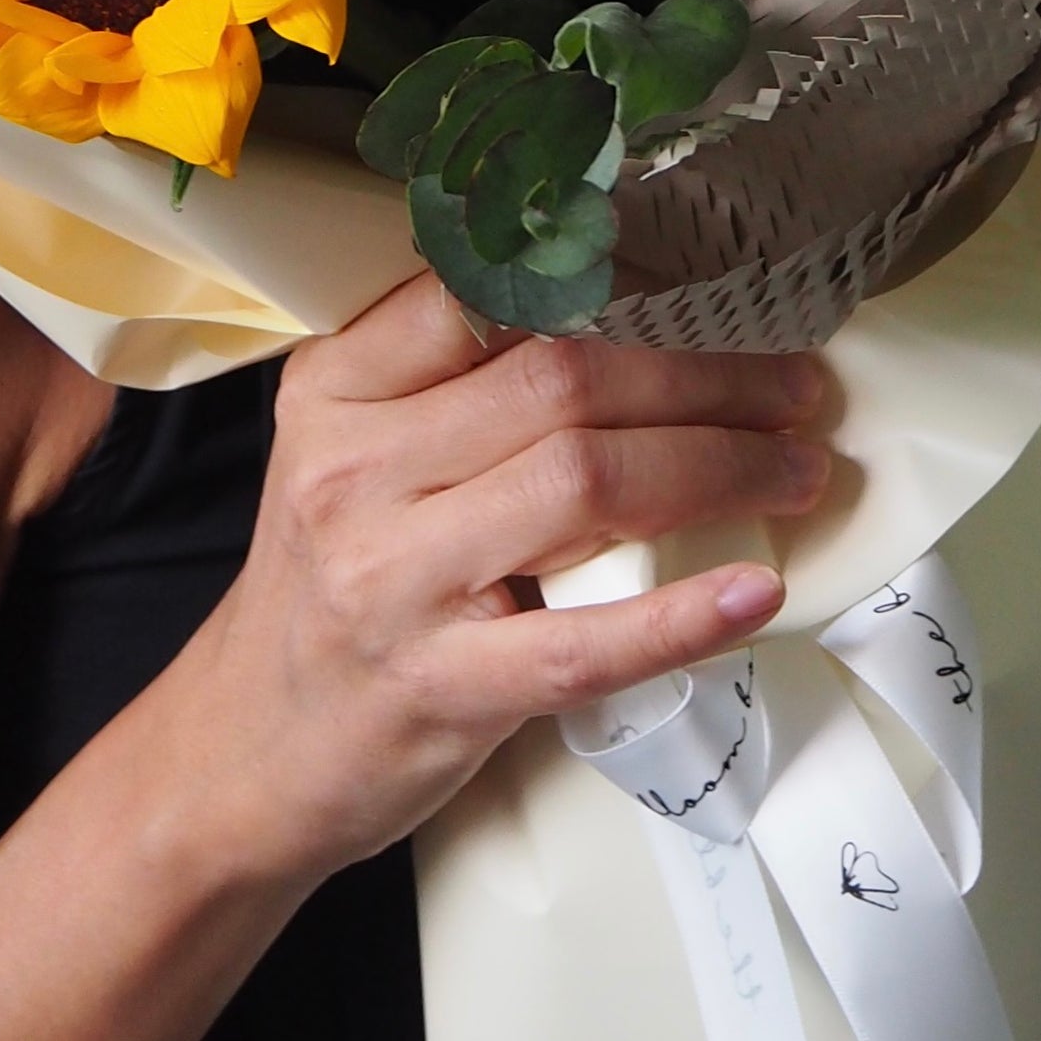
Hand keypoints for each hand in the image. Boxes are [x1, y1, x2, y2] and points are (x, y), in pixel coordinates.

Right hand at [151, 272, 835, 891]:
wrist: (242, 756)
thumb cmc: (328, 595)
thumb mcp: (345, 461)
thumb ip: (445, 391)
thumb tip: (631, 322)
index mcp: (335, 394)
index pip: (481, 294)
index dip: (616, 283)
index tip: (711, 292)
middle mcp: (355, 471)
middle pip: (562, 382)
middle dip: (706, 376)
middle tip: (798, 388)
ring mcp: (394, 583)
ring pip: (586, 484)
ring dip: (721, 468)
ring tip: (798, 470)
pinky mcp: (440, 690)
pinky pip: (583, 643)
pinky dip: (683, 616)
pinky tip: (756, 592)